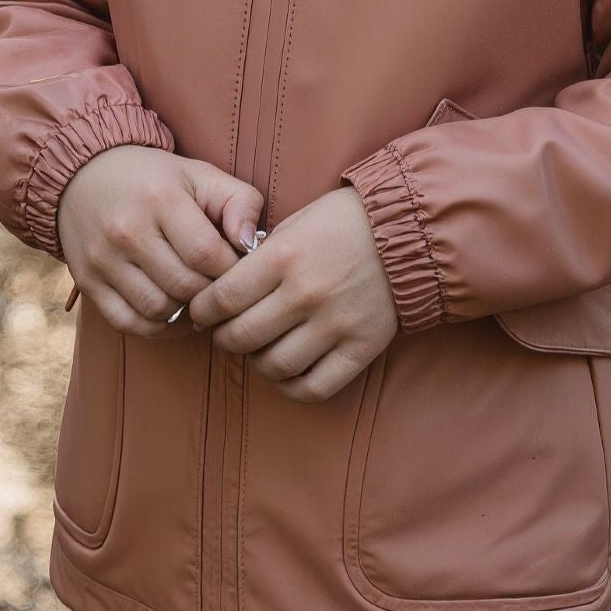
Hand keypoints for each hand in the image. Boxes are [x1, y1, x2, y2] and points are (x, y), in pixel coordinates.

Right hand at [57, 147, 263, 338]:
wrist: (84, 175)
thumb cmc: (155, 180)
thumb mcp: (202, 175)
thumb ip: (240, 202)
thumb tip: (251, 244)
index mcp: (160, 199)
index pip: (208, 255)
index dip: (232, 269)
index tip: (235, 267)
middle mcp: (127, 231)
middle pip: (185, 286)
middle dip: (210, 291)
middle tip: (217, 284)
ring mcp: (103, 260)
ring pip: (159, 310)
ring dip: (185, 311)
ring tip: (194, 295)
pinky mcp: (88, 282)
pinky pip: (128, 323)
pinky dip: (155, 327)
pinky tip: (171, 311)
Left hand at [185, 186, 397, 403]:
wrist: (409, 231)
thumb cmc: (344, 223)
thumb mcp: (294, 224)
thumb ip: (260, 259)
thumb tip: (223, 292)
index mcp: (285, 256)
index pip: (223, 298)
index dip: (202, 311)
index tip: (201, 312)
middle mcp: (307, 293)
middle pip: (242, 337)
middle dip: (224, 338)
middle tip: (226, 332)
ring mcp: (335, 324)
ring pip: (273, 366)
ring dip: (256, 363)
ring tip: (259, 349)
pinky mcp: (361, 348)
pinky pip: (314, 387)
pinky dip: (291, 387)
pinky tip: (286, 371)